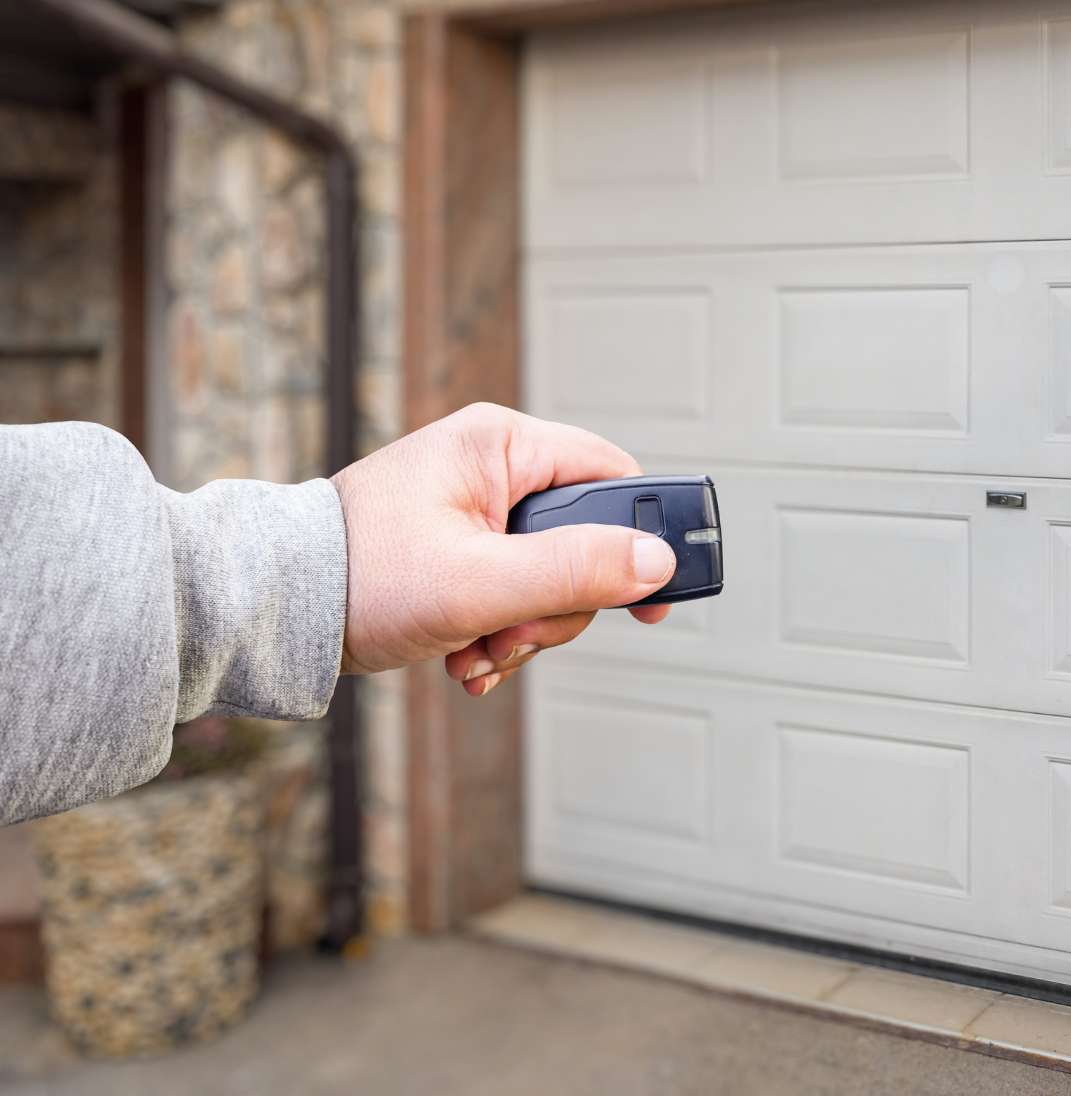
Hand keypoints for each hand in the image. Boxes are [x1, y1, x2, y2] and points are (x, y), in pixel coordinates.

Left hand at [330, 403, 674, 694]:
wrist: (272, 612)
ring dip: (525, 630)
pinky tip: (466, 654)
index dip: (642, 538)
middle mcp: (492, 466)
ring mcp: (475, 509)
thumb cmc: (356, 577)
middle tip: (515, 633)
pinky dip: (499, 632)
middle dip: (558, 605)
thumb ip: (575, 570)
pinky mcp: (460, 547)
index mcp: (500, 444)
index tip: (653, 597)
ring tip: (478, 649)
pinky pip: (515, 592)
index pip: (613, 477)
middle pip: (584, 540)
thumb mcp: (480, 582)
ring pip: (551, 577)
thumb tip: (656, 562)